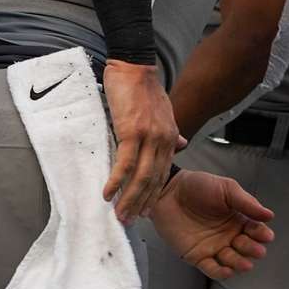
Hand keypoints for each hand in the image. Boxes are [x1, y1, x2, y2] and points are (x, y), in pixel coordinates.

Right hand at [101, 60, 185, 222]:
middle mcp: (164, 140)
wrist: (134, 67)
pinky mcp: (132, 131)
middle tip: (130, 221)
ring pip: (141, 176)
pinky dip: (116, 181)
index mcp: (171, 137)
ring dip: (129, 199)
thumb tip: (182, 144)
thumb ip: (171, 132)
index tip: (146, 211)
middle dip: (141, 203)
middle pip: (153, 180)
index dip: (154, 195)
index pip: (163, 173)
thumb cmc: (144, 89)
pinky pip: (124, 162)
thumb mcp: (165, 112)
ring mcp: (149, 136)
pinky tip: (107, 193)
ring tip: (119, 214)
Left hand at [150, 170, 274, 279]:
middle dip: (253, 250)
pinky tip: (227, 271)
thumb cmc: (199, 186)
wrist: (169, 191)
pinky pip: (211, 268)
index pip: (255, 230)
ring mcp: (213, 247)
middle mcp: (228, 235)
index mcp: (237, 219)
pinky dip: (220, 272)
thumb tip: (269, 215)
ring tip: (245, 264)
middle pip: (245, 247)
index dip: (261, 234)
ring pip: (231, 260)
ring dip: (240, 263)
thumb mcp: (227, 189)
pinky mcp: (196, 256)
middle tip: (258, 251)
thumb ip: (247, 203)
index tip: (266, 236)